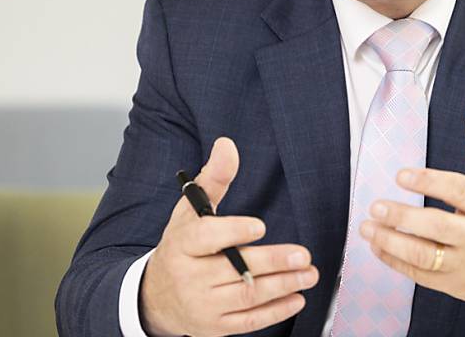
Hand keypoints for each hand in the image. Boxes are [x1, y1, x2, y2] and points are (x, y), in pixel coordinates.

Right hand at [140, 137, 318, 335]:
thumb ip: (212, 178)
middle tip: (302, 254)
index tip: (260, 226)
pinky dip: (275, 311)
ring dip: (282, 286)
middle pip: (234, 270)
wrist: (156, 297)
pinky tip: (297, 298)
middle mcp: (189, 277)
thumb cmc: (181, 247)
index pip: (204, 238)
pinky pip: (248, 321)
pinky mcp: (215, 327)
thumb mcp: (189, 211)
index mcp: (182, 244)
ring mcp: (202, 305)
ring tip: (309, 273)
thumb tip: (228, 145)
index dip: (232, 232)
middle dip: (272, 262)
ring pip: (246, 296)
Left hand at [359, 104, 464, 316]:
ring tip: (367, 227)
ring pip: (425, 256)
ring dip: (392, 242)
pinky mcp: (455, 283)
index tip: (401, 175)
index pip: (459, 191)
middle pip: (438, 227)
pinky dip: (396, 262)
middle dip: (403, 217)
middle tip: (375, 206)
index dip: (429, 182)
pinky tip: (378, 247)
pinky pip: (421, 276)